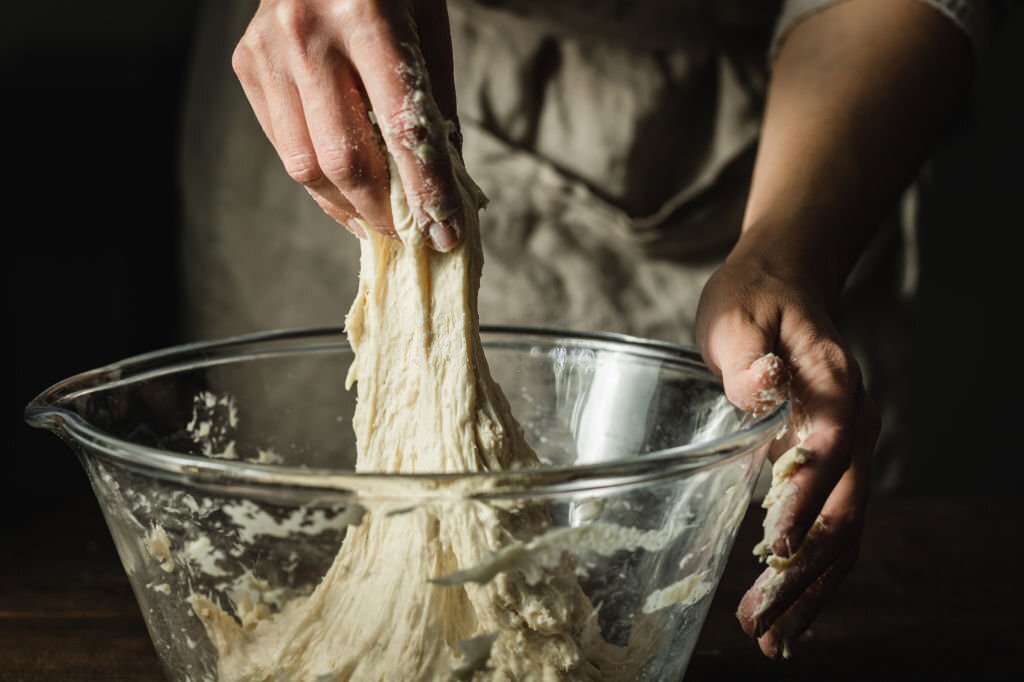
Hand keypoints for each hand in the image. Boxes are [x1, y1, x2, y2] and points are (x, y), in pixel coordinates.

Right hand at [232, 0, 462, 249]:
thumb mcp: (428, 31)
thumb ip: (433, 109)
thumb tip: (447, 189)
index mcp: (367, 18)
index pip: (402, 130)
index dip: (427, 192)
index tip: (446, 233)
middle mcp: (307, 34)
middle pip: (344, 159)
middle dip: (383, 211)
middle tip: (411, 234)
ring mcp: (268, 51)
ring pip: (304, 165)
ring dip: (347, 207)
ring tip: (377, 224)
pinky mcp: (247, 64)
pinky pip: (283, 146)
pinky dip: (318, 181)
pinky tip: (345, 193)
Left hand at [696, 245, 879, 658]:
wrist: (785, 285)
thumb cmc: (755, 299)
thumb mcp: (739, 312)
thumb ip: (749, 353)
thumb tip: (762, 389)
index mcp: (834, 385)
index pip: (829, 449)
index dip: (804, 501)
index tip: (771, 548)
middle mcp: (855, 425)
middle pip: (843, 512)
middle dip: (802, 573)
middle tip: (759, 625)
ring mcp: (849, 451)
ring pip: (844, 534)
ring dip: (810, 589)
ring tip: (771, 639)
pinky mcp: (832, 467)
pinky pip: (833, 529)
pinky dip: (813, 573)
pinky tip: (786, 609)